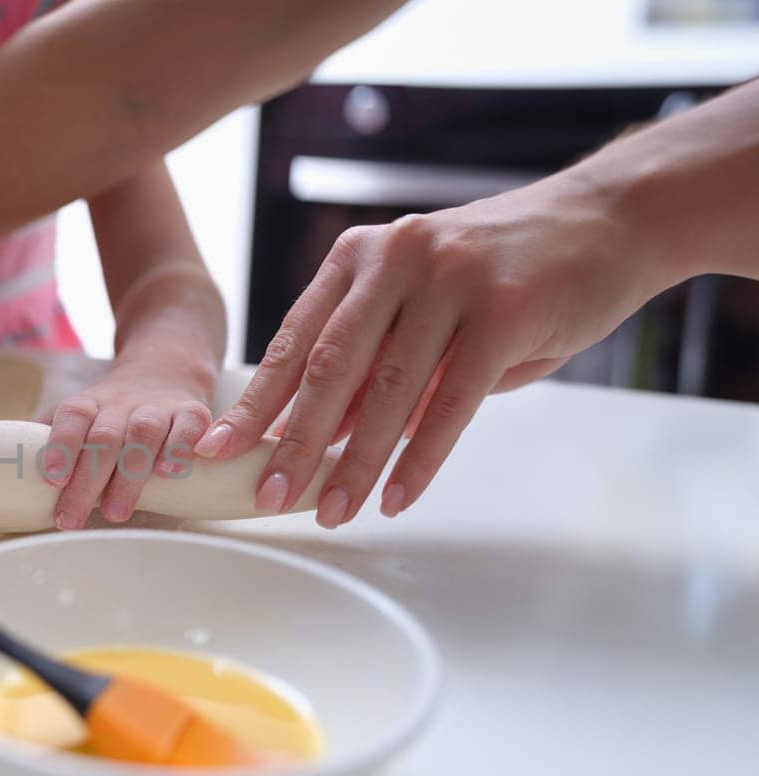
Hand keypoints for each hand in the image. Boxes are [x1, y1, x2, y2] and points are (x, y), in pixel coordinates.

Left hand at [40, 353, 215, 529]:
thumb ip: (47, 440)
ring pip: (143, 434)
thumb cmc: (110, 412)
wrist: (163, 370)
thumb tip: (9, 475)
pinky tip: (169, 474)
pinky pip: (189, 426)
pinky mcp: (191, 412)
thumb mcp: (78, 418)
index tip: (50, 478)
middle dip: (86, 482)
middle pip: (103, 438)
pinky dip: (180, 448)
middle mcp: (121, 403)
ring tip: (114, 513)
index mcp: (88, 404)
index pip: (72, 416)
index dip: (60, 445)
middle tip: (70, 520)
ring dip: (129, 475)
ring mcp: (157, 407)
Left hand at [193, 175, 662, 527]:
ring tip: (333, 510)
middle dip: (293, 441)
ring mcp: (449, 279)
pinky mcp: (503, 309)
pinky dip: (421, 458)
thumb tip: (321, 437)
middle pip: (329, 368)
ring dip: (357, 461)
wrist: (606, 220)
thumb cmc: (502, 274)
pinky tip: (398, 496)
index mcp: (358, 257)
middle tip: (266, 494)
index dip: (255, 403)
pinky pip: (451, 401)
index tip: (215, 450)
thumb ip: (375, 362)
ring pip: (387, 390)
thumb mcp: (423, 308)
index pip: (293, 341)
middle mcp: (395, 259)